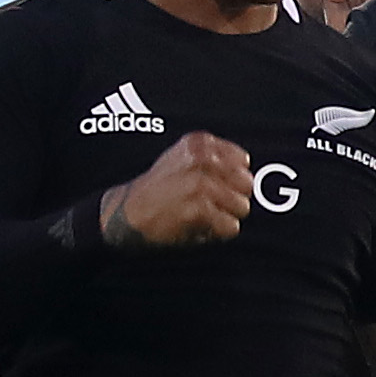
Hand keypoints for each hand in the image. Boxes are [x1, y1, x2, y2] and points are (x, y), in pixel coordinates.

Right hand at [102, 134, 255, 247]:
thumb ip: (214, 159)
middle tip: (209, 204)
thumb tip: (247, 171)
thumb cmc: (157, 189)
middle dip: (232, 197)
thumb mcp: (182, 158)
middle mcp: (202, 160)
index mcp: (200, 143)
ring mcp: (201, 184)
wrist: (127, 212)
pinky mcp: (200, 210)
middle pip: (246, 184)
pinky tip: (198, 226)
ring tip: (202, 215)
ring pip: (242, 207)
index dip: (231, 178)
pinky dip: (218, 232)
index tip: (215, 186)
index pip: (242, 161)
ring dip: (225, 216)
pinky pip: (231, 227)